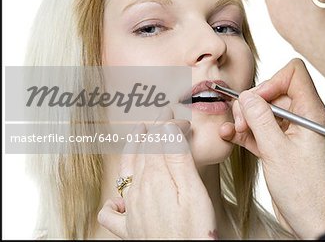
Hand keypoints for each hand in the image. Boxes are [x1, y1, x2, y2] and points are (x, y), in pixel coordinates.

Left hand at [98, 112, 217, 238]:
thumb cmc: (194, 231)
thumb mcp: (192, 190)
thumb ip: (177, 158)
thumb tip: (166, 128)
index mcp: (154, 178)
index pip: (156, 140)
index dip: (166, 124)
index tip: (175, 114)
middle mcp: (137, 191)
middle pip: (142, 152)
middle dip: (153, 131)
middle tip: (163, 118)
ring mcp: (131, 210)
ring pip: (127, 171)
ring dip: (134, 150)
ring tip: (139, 137)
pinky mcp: (129, 228)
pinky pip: (111, 212)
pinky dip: (113, 199)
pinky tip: (121, 196)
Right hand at [220, 58, 324, 238]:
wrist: (310, 220)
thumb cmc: (304, 190)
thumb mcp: (277, 150)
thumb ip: (260, 119)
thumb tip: (247, 95)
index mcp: (311, 112)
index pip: (294, 73)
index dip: (272, 81)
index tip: (257, 101)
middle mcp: (302, 118)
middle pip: (273, 92)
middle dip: (252, 105)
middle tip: (241, 123)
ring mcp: (290, 132)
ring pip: (263, 111)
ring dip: (245, 119)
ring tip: (234, 131)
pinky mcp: (279, 146)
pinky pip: (259, 130)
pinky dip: (244, 131)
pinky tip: (229, 136)